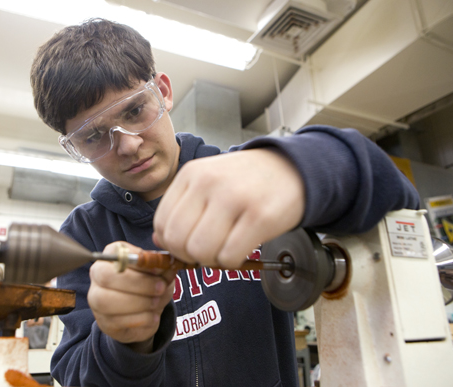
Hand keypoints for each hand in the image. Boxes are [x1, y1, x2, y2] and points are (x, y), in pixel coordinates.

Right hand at [88, 241, 175, 352]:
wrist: (145, 314)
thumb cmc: (149, 286)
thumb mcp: (160, 273)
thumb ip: (162, 267)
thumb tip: (166, 263)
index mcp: (112, 256)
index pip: (116, 254)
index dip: (138, 262)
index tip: (158, 269)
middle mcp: (98, 275)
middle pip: (106, 276)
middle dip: (138, 283)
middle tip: (160, 288)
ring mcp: (96, 300)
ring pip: (107, 300)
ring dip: (138, 302)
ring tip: (156, 302)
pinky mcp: (103, 321)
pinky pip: (117, 320)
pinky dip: (140, 318)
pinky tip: (152, 316)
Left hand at [153, 148, 304, 268]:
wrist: (293, 169)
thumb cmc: (247, 180)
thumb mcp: (208, 182)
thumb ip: (182, 209)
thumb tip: (160, 241)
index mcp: (192, 174)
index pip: (161, 223)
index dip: (171, 244)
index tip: (187, 245)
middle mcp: (209, 183)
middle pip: (178, 240)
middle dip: (189, 255)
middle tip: (207, 251)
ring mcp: (235, 198)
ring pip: (201, 251)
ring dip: (212, 260)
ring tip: (226, 248)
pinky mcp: (260, 217)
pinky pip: (229, 256)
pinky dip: (233, 262)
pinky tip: (242, 248)